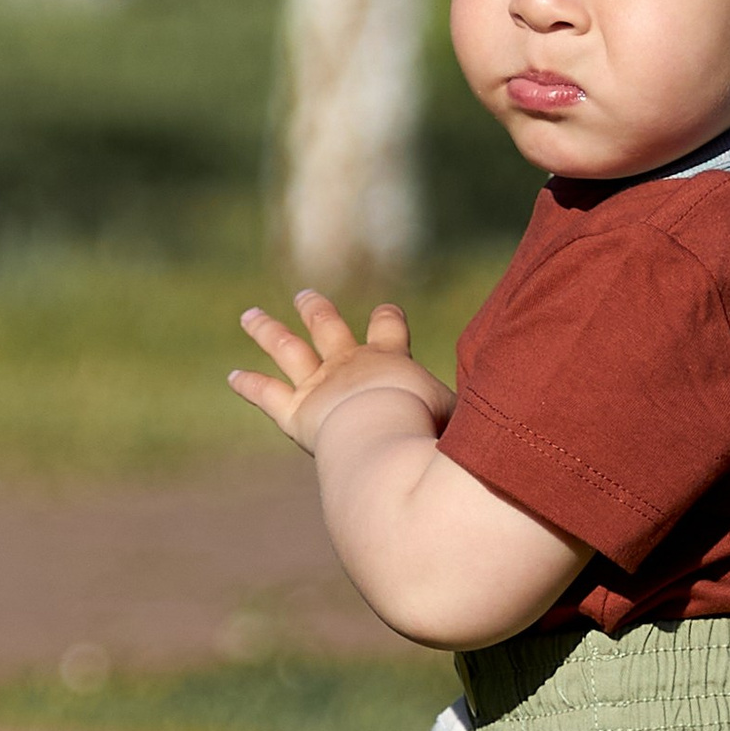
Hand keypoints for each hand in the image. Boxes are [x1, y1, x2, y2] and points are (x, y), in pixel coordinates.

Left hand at [228, 289, 453, 455]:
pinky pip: (266, 393)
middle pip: (328, 326)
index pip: (389, 327)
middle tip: (304, 295)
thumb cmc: (428, 428)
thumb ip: (466, 408)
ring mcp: (318, 383)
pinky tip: (232, 375)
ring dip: (267, 329)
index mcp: (390, 358)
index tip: (386, 311)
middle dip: (315, 310)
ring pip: (287, 347)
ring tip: (249, 314)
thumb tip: (497, 415)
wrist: (388, 435)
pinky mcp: (296, 410)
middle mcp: (350, 363)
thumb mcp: (458, 412)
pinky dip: (248, 384)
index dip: (387, 319)